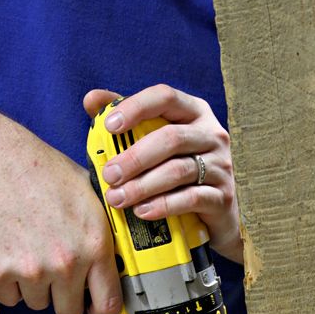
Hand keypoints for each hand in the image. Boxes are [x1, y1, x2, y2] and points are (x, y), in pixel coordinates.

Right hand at [0, 116, 120, 313]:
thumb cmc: (43, 173)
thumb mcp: (91, 197)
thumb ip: (104, 234)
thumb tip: (120, 259)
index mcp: (95, 246)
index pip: (108, 305)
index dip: (101, 313)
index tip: (95, 311)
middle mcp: (66, 263)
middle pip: (69, 312)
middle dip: (64, 299)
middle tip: (56, 276)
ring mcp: (32, 270)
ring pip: (38, 304)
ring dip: (35, 288)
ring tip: (31, 253)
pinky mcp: (0, 271)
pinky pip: (10, 298)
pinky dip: (9, 284)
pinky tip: (12, 255)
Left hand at [83, 84, 242, 263]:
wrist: (216, 215)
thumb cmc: (180, 173)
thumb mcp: (156, 143)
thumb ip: (128, 121)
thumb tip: (91, 99)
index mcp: (194, 113)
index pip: (165, 97)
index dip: (136, 108)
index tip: (108, 126)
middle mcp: (212, 134)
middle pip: (171, 138)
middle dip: (134, 157)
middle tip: (109, 175)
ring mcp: (221, 166)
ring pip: (178, 171)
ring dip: (143, 186)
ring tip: (118, 198)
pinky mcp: (223, 197)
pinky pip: (191, 199)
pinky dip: (163, 205)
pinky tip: (142, 212)